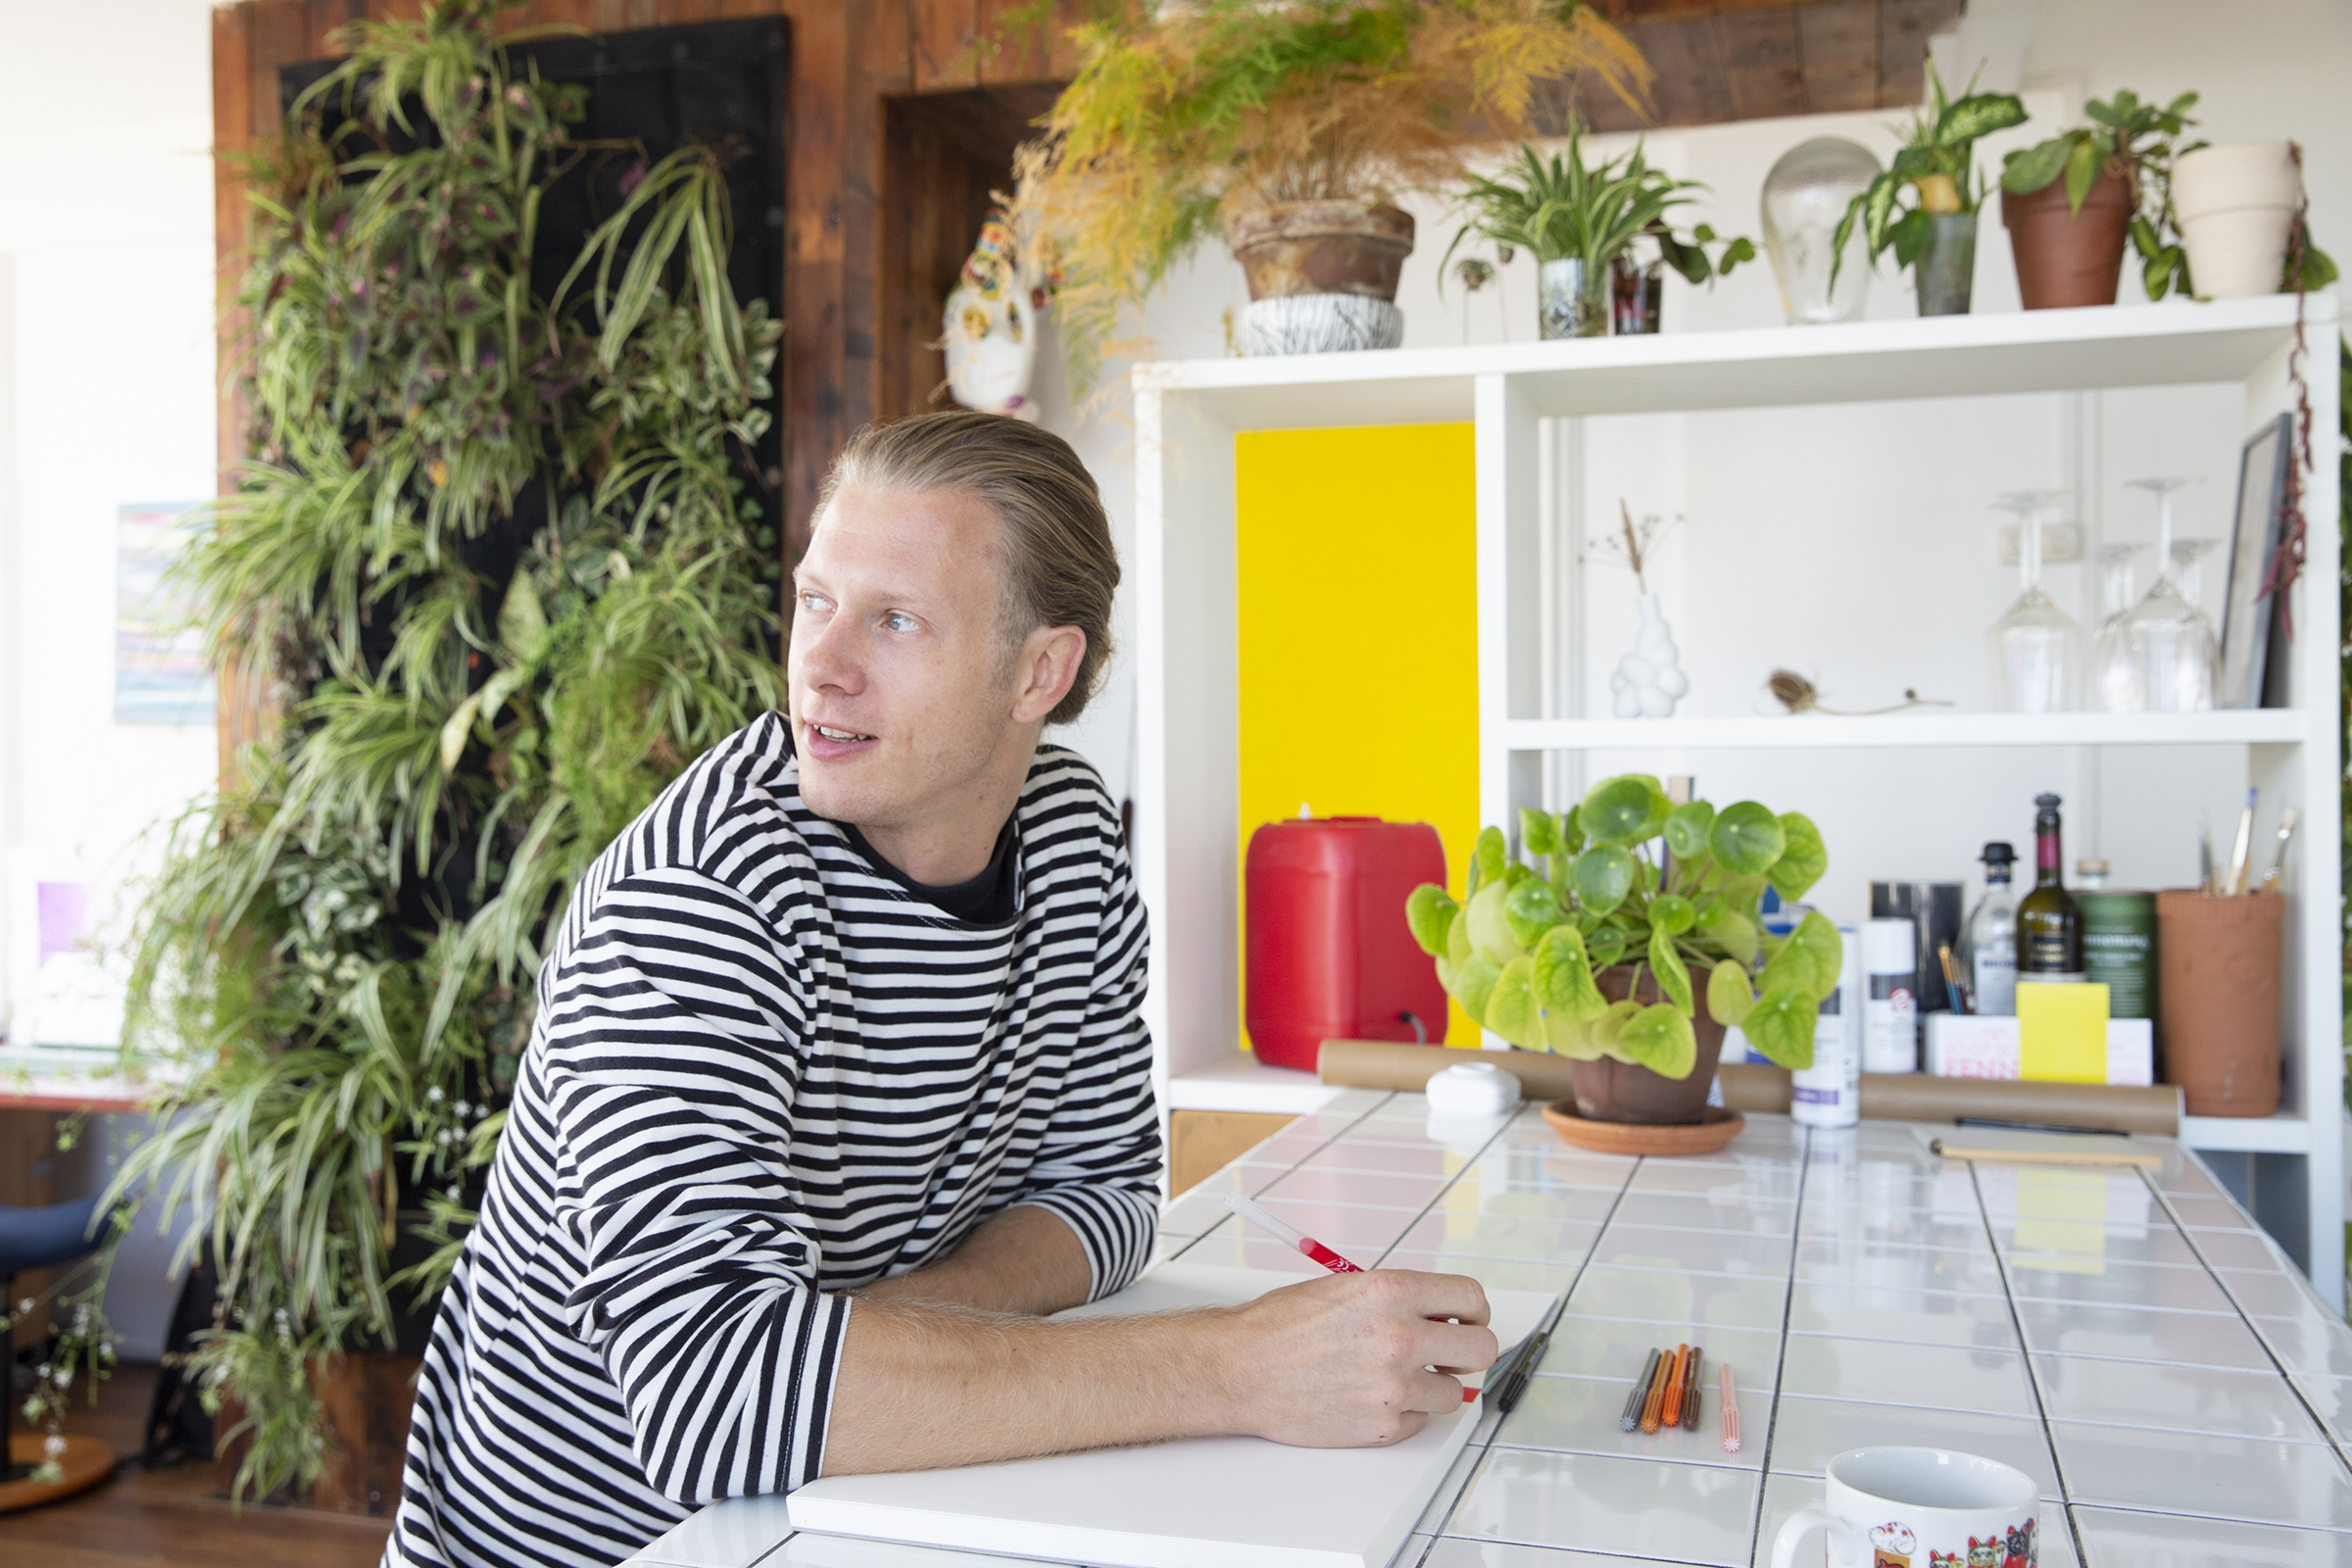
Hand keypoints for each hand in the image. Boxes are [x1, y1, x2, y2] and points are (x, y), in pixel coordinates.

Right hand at [1217, 1269, 1496, 1448]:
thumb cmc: (1281, 1327)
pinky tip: (1369, 1395)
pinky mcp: (1384, 1426)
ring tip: (1392, 1375)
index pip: (1472, 1297)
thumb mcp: (1346, 1288)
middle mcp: (1400, 1337)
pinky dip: (1403, 1411)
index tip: (1468, 1319)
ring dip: (1431, 1384)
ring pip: (1453, 1391)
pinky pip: (1420, 1420)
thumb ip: (1399, 1299)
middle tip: (1448, 1352)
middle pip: (1481, 1348)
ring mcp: (1394, 1386)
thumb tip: (1440, 1314)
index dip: (1474, 1311)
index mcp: (1391, 1292)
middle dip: (1467, 1350)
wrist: (1242, 1369)